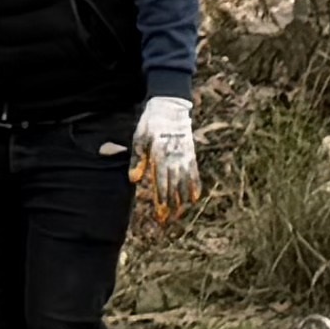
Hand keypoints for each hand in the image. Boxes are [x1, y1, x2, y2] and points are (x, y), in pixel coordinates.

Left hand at [133, 94, 200, 220]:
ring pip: (185, 182)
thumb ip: (137, 160)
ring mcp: (184, 157)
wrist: (170, 108)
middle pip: (174, 186)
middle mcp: (174, 158)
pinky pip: (194, 173)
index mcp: (159, 155)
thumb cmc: (150, 124)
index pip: (161, 181)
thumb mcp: (139, 139)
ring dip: (183, 199)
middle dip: (171, 204)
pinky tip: (194, 198)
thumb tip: (134, 180)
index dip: (161, 198)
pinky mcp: (190, 154)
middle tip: (169, 220)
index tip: (160, 212)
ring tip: (181, 214)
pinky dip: (195, 186)